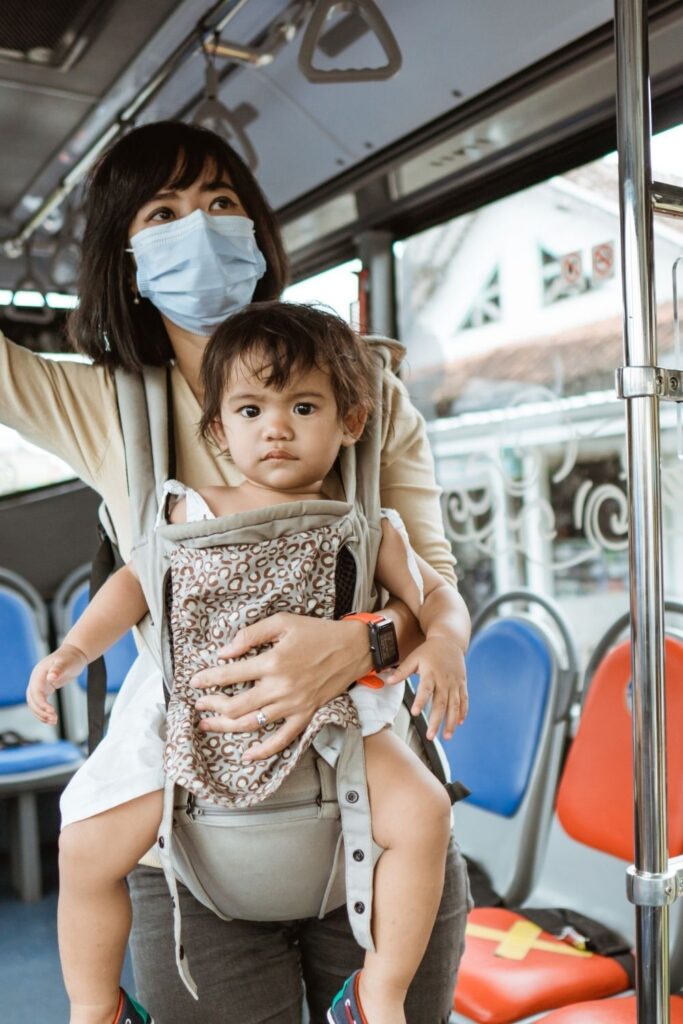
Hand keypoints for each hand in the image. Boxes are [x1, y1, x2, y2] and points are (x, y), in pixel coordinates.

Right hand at [26, 643, 87, 724]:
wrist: (74, 654)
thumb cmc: (71, 658)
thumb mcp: (66, 663)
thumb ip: (58, 670)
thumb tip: (51, 677)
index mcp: (39, 673)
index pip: (36, 692)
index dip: (42, 703)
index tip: (52, 711)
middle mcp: (36, 679)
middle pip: (32, 700)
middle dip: (41, 711)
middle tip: (54, 719)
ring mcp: (39, 684)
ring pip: (34, 703)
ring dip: (41, 714)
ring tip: (53, 721)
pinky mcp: (45, 688)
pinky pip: (40, 702)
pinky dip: (44, 711)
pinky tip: (51, 718)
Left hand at [193, 612, 372, 759]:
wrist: (352, 648)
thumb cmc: (317, 632)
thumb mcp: (282, 622)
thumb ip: (251, 635)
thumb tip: (224, 652)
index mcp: (272, 662)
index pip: (230, 674)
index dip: (208, 679)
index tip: (195, 681)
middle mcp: (280, 687)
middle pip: (235, 705)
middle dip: (211, 706)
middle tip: (199, 705)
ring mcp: (293, 705)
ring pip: (252, 723)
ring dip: (226, 726)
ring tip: (209, 725)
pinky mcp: (306, 715)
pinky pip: (282, 739)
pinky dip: (263, 750)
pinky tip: (247, 754)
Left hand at [385, 636, 467, 740]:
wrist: (450, 641)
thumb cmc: (429, 651)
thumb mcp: (414, 658)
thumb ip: (402, 671)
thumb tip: (388, 681)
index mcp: (431, 673)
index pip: (425, 689)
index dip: (420, 701)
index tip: (415, 713)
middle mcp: (444, 680)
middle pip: (441, 703)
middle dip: (436, 721)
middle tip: (430, 736)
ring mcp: (455, 683)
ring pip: (454, 705)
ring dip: (451, 722)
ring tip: (446, 736)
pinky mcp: (462, 684)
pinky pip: (464, 700)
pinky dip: (462, 712)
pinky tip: (459, 723)